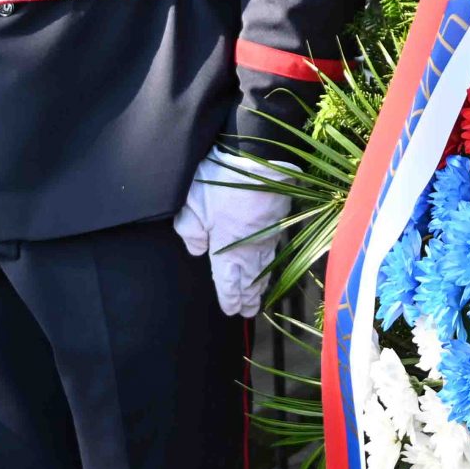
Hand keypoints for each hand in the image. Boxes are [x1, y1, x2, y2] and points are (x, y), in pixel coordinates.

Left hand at [174, 149, 293, 317]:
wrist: (259, 156)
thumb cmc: (220, 182)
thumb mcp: (193, 205)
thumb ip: (191, 231)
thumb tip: (199, 250)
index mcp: (227, 250)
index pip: (229, 283)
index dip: (230, 299)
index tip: (232, 311)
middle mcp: (251, 249)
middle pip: (250, 280)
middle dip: (248, 297)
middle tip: (248, 312)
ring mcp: (268, 235)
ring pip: (264, 266)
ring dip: (260, 283)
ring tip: (258, 295)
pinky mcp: (279, 220)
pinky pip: (273, 249)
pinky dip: (270, 262)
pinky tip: (269, 262)